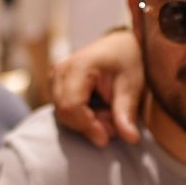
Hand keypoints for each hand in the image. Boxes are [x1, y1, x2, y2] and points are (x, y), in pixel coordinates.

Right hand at [49, 29, 143, 146]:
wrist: (119, 45)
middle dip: (90, 125)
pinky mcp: (54, 84)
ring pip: (62, 114)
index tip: (108, 138)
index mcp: (79, 66)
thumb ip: (126, 112)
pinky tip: (99, 110)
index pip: (72, 106)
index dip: (88, 126)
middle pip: (65, 113)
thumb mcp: (131, 85)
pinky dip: (81, 116)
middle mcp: (60, 70)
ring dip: (86, 122)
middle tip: (115, 122)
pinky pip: (63, 110)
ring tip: (109, 113)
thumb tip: (130, 139)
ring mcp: (54, 76)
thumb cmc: (127, 61)